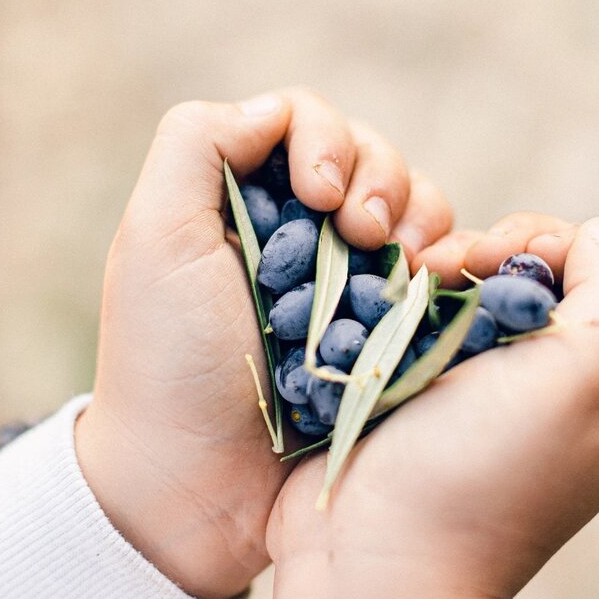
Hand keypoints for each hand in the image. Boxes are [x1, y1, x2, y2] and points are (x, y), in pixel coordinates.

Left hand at [74, 90, 452, 598]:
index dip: (327, 142)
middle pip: (369, 157)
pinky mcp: (387, 329)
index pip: (306, 124)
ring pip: (413, 205)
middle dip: (378, 177)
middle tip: (363, 233)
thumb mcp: (156, 238)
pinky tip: (427, 283)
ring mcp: (348, 282)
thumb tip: (278, 113)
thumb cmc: (169, 362)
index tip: (320, 198)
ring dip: (417, 214)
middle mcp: (297, 232)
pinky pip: (436, 268)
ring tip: (399, 258)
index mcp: (241, 201)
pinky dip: (442, 260)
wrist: (200, 486)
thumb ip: (199, 144)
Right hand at [267, 213, 598, 598]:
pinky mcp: (426, 378)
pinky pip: (437, 304)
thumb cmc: (484, 474)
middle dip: (520, 243)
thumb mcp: (583, 383)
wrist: (373, 552)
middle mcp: (561, 381)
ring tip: (423, 275)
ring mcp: (489, 379)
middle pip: (567, 267)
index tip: (541, 267)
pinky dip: (420, 284)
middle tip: (471, 264)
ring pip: (495, 277)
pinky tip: (399, 292)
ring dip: (461, 257)